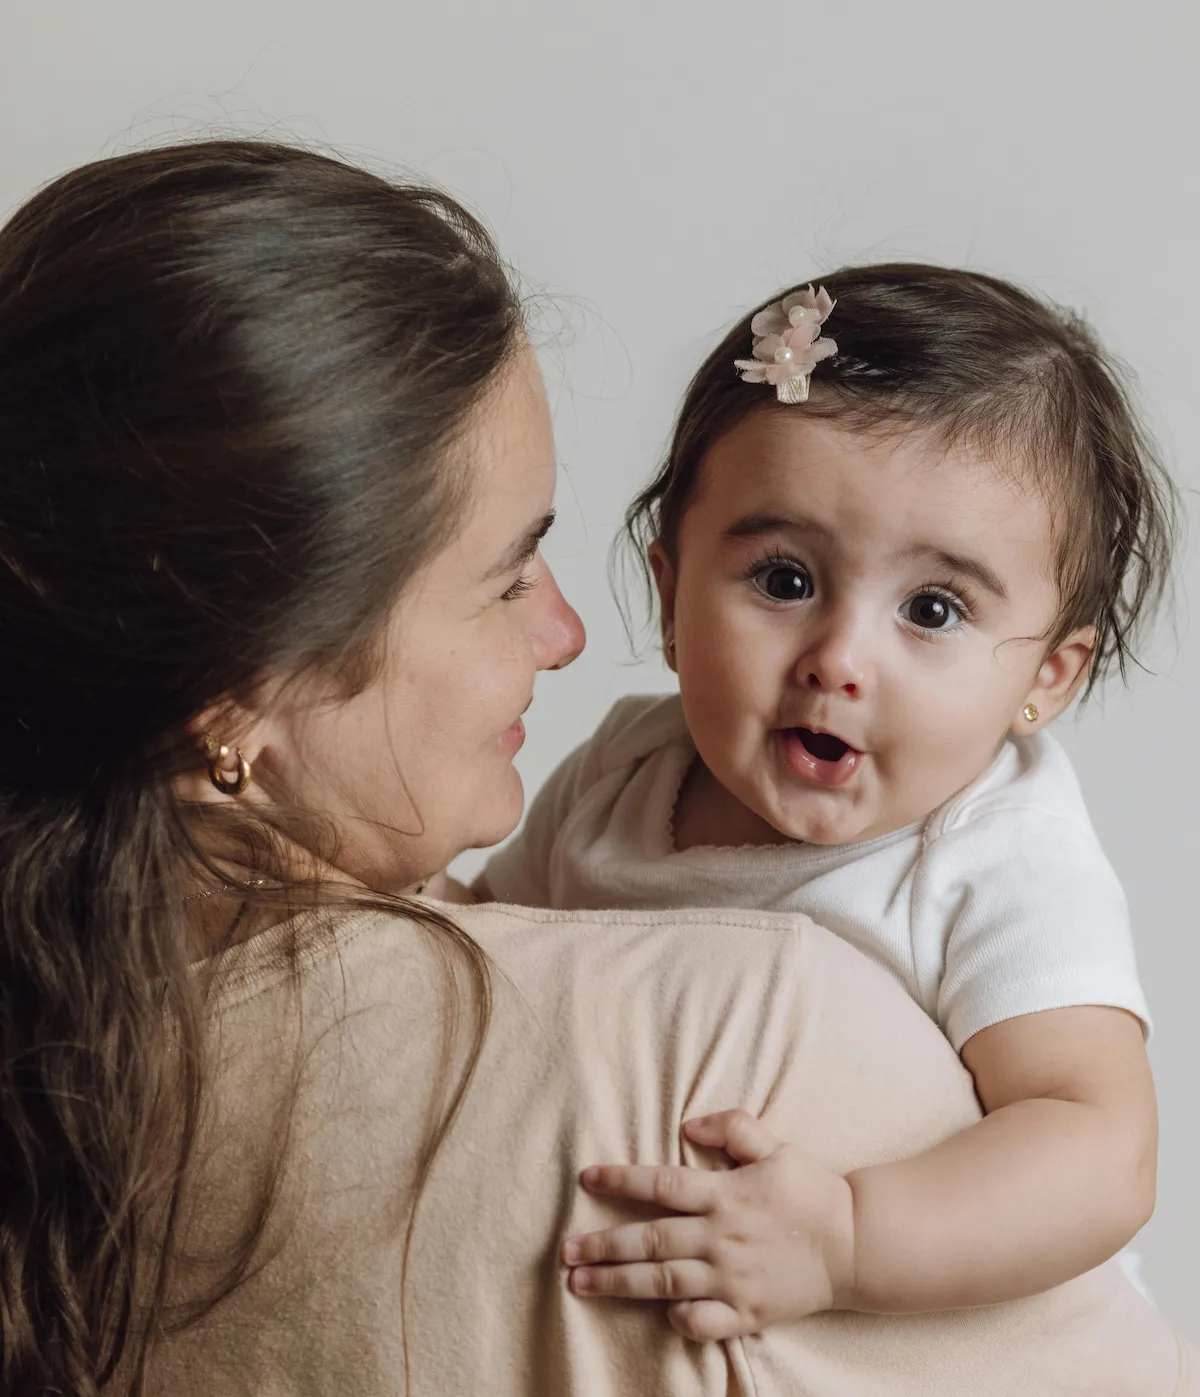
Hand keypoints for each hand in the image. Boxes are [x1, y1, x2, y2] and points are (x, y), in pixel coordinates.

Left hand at [561, 1109, 855, 1339]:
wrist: (856, 1243)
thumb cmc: (810, 1190)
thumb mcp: (774, 1145)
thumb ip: (731, 1126)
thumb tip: (686, 1122)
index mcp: (723, 1194)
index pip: (660, 1184)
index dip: (620, 1179)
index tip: (587, 1178)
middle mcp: (720, 1237)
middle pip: (650, 1240)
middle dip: (603, 1245)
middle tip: (565, 1250)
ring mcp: (731, 1278)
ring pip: (663, 1281)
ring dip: (618, 1283)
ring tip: (581, 1284)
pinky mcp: (746, 1311)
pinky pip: (702, 1322)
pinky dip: (678, 1319)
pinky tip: (659, 1311)